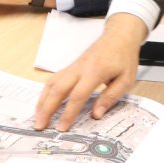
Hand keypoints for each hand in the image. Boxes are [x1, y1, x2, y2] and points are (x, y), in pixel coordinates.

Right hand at [34, 13, 147, 130]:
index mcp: (95, 72)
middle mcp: (79, 68)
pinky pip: (54, 79)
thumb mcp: (126, 79)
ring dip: (42, 100)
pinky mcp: (71, 66)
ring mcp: (73, 66)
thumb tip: (96, 114)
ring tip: (37, 116)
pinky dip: (46, 92)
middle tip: (39, 125)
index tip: (61, 127)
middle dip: (46, 108)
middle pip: (57, 89)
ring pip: (52, 83)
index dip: (68, 113)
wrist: (119, 35)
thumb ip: (110, 97)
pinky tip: (43, 102)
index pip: (77, 95)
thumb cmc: (124, 57)